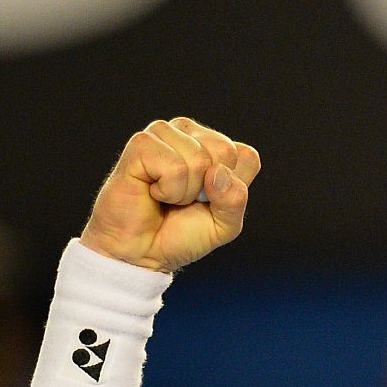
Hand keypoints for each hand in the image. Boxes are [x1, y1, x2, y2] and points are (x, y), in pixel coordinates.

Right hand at [79, 118, 260, 271]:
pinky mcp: (141, 144)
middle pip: (225, 152)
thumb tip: (217, 171)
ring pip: (199, 159)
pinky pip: (175, 167)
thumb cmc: (179, 235)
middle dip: (207, 190)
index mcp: (214, 145)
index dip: (231, 191)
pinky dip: (167, 191)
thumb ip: (235, 200)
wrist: (140, 253)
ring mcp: (163, 134)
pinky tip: (152, 192)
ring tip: (166, 197)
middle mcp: (190, 133)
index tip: (207, 202)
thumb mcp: (224, 225)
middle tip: (183, 200)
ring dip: (184, 192)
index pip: (246, 156)